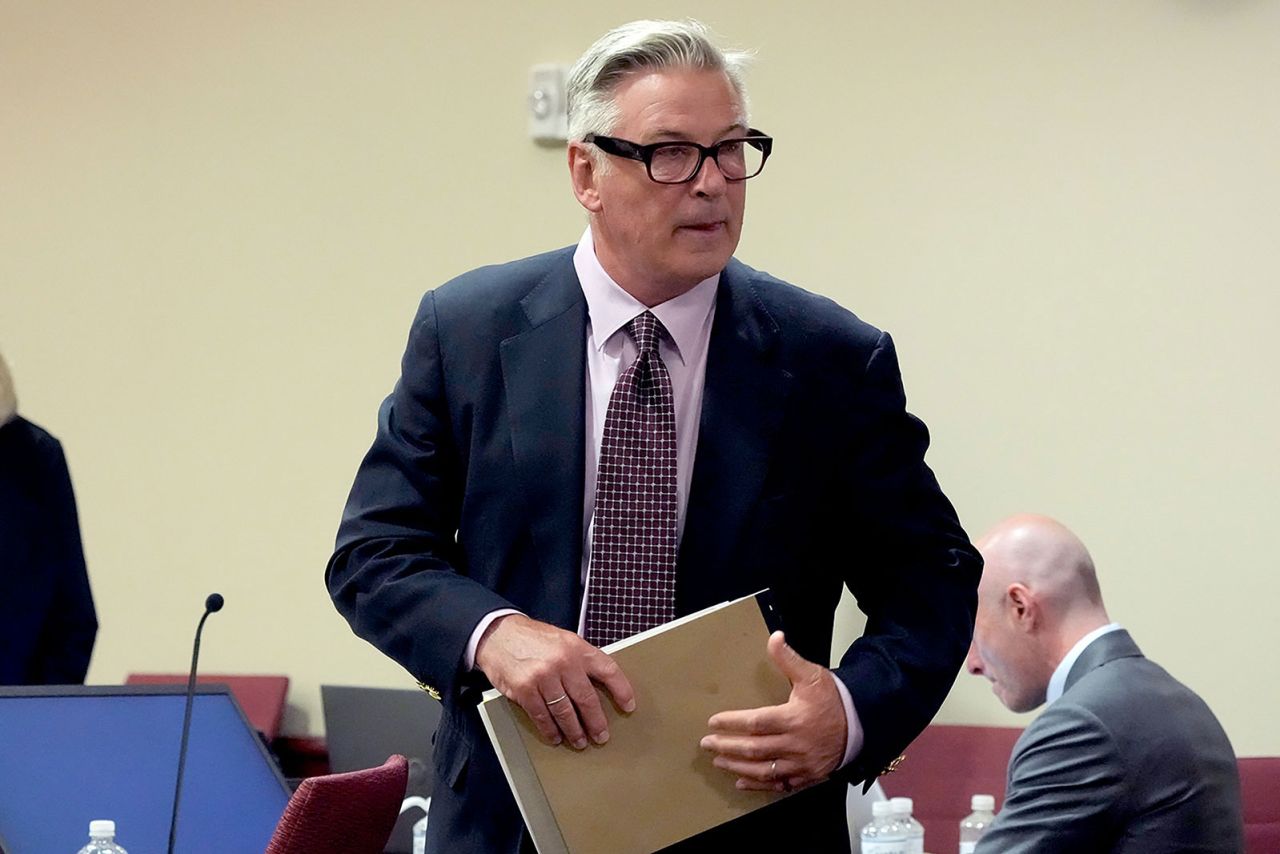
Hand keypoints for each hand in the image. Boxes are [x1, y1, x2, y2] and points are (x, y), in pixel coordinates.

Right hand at [474, 614, 635, 749]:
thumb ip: (579, 660)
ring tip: (580, 741)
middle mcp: (563, 662)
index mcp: (576, 647)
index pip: (608, 669)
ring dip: (574, 731)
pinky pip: (542, 716)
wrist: (498, 634)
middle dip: (596, 722)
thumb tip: (598, 686)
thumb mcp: (563, 640)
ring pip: (565, 712)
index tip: (628, 705)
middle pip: (587, 699)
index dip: (621, 689)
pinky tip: (555, 736)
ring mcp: (543, 677)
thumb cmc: (533, 638)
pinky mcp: (524, 690)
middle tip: (601, 736)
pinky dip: (550, 730)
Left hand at [700, 631, 846, 791]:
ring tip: (718, 761)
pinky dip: (758, 785)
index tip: (714, 722)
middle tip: (707, 744)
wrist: (860, 723)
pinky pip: (779, 785)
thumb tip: (774, 638)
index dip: (732, 723)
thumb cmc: (834, 699)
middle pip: (754, 749)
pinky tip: (741, 783)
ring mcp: (801, 764)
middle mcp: (796, 744)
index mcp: (794, 719)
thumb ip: (789, 658)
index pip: (755, 722)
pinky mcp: (807, 776)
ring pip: (763, 770)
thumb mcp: (812, 674)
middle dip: (727, 747)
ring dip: (737, 767)